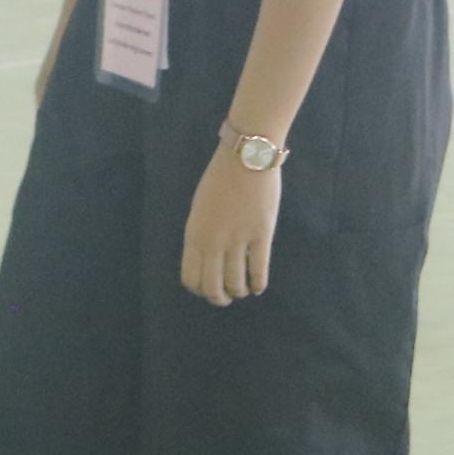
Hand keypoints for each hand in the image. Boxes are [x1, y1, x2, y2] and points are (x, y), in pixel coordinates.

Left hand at [182, 143, 282, 304]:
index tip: (209, 288)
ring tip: (244, 290)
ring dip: (240, 291)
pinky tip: (259, 285)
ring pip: (236, 283)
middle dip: (220, 298)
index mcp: (194, 235)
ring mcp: (238, 240)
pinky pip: (259, 270)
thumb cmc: (221, 178)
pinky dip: (258, 284)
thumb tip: (209, 257)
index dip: (200, 289)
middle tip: (227, 297)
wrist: (246, 156)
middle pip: (212, 287)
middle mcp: (213, 243)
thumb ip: (201, 234)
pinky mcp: (261, 235)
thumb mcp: (200, 208)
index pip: (191, 278)